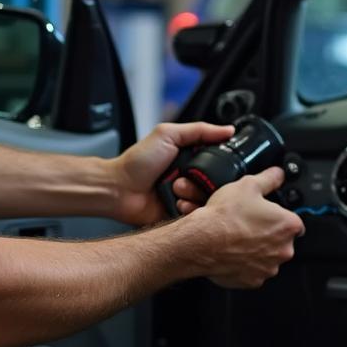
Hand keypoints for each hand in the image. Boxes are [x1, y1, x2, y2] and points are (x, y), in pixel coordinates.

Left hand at [111, 121, 234, 226]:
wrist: (118, 189)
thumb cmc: (138, 161)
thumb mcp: (168, 135)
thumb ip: (199, 130)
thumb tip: (228, 129)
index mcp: (190, 159)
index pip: (218, 162)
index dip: (221, 164)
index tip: (221, 164)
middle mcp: (190, 178)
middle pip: (216, 183)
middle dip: (204, 181)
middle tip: (186, 177)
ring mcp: (186, 197)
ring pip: (208, 201)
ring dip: (194, 195)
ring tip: (177, 190)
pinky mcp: (180, 216)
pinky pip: (197, 217)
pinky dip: (190, 210)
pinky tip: (178, 203)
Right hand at [182, 167, 304, 288]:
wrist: (202, 241)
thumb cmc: (225, 216)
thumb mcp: (248, 185)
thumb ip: (269, 178)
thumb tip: (278, 174)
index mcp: (288, 225)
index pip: (294, 222)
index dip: (279, 217)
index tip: (267, 215)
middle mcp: (283, 249)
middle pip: (282, 240)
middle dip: (269, 234)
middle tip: (249, 224)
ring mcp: (268, 267)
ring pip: (268, 257)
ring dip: (258, 249)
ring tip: (239, 237)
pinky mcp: (253, 281)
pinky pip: (254, 271)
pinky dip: (246, 264)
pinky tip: (233, 251)